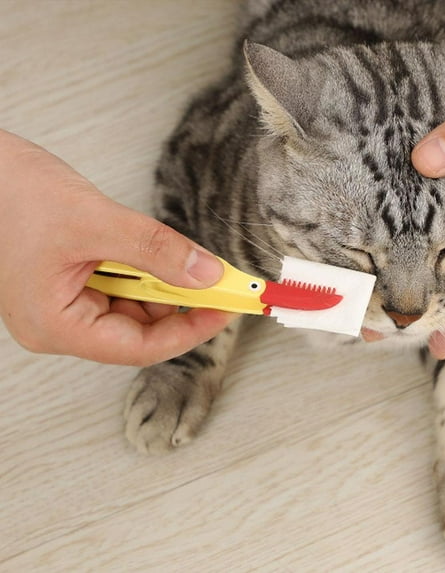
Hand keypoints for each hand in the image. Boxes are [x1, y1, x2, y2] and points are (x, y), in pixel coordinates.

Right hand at [0, 130, 234, 365]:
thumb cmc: (10, 193)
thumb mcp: (94, 220)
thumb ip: (155, 249)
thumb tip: (207, 274)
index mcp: (56, 325)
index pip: (140, 347)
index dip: (190, 330)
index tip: (227, 309)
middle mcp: (61, 323)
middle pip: (141, 329)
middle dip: (183, 304)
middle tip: (221, 281)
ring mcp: (67, 304)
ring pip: (135, 307)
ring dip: (167, 284)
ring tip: (188, 260)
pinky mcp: (74, 282)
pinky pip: (124, 286)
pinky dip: (149, 271)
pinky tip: (159, 253)